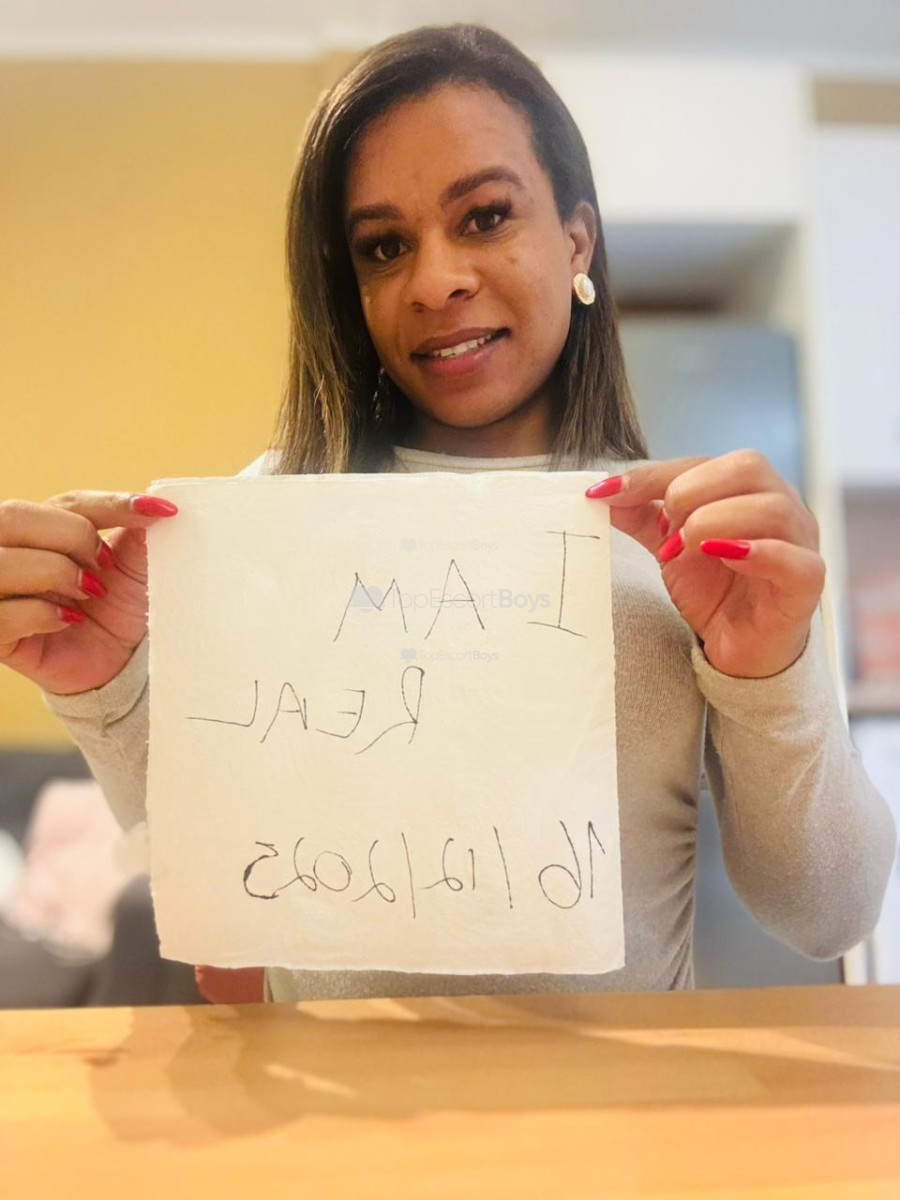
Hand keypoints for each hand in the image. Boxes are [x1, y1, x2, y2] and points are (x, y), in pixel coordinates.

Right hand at [0, 491, 177, 694]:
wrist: (115, 663)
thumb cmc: (116, 607)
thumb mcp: (133, 565)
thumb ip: (139, 531)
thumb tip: (159, 504)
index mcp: (39, 526)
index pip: (66, 502)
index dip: (112, 504)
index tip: (160, 512)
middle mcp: (5, 551)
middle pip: (13, 516)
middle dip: (71, 537)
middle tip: (104, 566)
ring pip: (0, 562)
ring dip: (54, 572)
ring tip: (89, 593)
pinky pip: (1, 613)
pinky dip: (40, 614)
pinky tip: (68, 621)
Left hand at [586, 450, 824, 677]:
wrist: (738, 648)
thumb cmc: (715, 590)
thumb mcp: (669, 547)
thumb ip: (642, 516)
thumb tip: (602, 492)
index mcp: (747, 489)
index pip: (703, 462)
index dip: (654, 475)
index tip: (609, 494)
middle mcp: (781, 506)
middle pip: (748, 466)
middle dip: (692, 491)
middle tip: (665, 531)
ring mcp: (800, 543)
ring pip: (773, 507)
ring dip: (716, 520)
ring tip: (682, 549)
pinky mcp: (806, 584)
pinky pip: (795, 560)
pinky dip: (759, 552)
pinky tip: (723, 556)